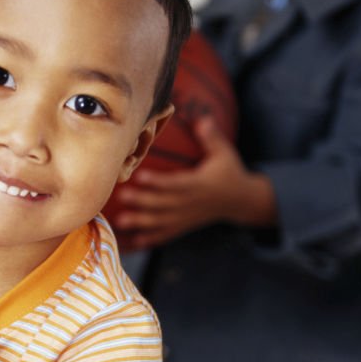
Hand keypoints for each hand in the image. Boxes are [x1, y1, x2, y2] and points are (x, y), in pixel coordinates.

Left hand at [111, 118, 274, 249]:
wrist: (240, 201)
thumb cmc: (228, 172)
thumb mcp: (224, 153)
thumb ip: (211, 137)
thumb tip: (202, 118)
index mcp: (199, 184)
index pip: (175, 183)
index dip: (157, 181)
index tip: (139, 176)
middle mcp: (190, 203)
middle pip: (163, 203)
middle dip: (142, 201)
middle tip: (121, 196)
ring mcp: (186, 217)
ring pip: (161, 221)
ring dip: (140, 222)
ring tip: (120, 221)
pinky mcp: (185, 226)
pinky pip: (166, 234)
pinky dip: (151, 239)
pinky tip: (134, 242)